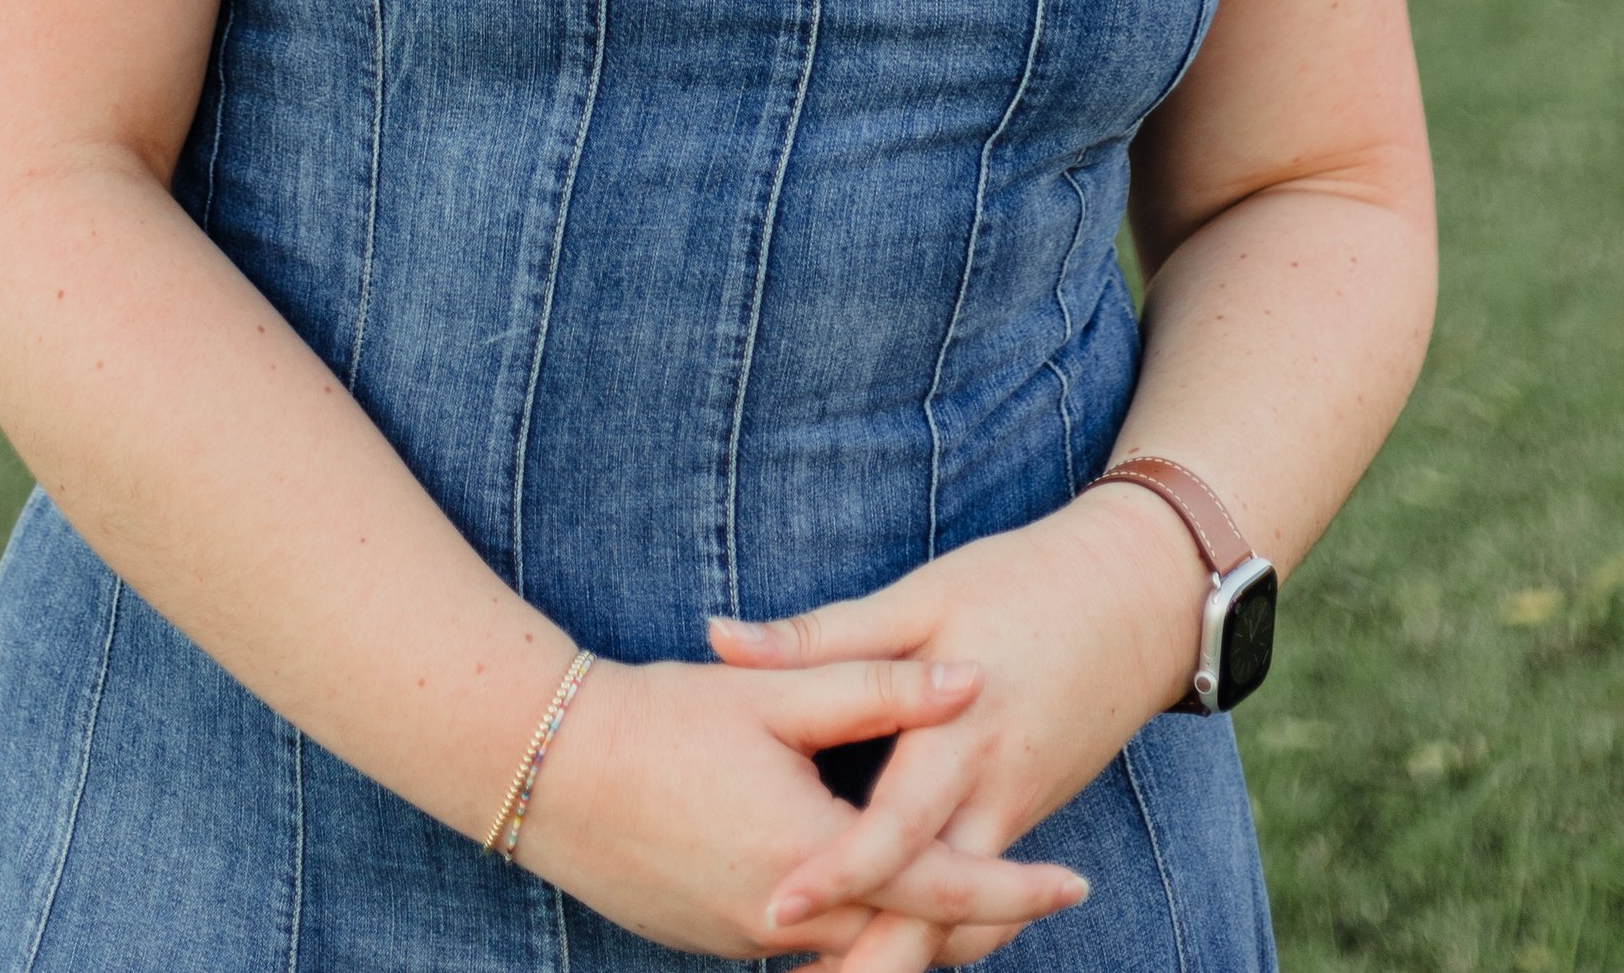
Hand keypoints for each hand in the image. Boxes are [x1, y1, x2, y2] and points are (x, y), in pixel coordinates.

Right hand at [516, 643, 1091, 961]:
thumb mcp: (776, 696)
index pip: (943, 888)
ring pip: (859, 951)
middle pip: (910, 941)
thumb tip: (969, 678)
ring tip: (961, 885)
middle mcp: (787, 922)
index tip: (1075, 882)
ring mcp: (746, 941)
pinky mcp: (713, 939)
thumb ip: (878, 688)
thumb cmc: (663, 719)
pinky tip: (863, 884)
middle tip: (1033, 890)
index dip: (1015, 886)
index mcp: (816, 858)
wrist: (547, 772)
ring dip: (912, 925)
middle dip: (975, 922)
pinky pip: (808, 950)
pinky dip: (853, 926)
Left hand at [707, 486, 1208, 972]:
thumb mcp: (922, 597)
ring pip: (964, 924)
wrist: (1136, 599)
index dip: (837, 875)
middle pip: (939, 914)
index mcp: (959, 736)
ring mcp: (1016, 818)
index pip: (896, 830)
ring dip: (904, 958)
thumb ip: (823, 635)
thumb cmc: (1021, 585)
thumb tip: (718, 639)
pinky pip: (981, 902)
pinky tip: (884, 940)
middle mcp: (993, 796)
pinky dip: (937, 934)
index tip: (777, 908)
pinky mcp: (1024, 820)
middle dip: (876, 965)